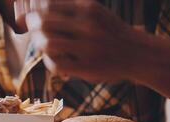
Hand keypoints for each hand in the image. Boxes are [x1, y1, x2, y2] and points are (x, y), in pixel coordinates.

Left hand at [26, 0, 153, 81]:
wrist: (139, 54)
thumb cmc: (110, 33)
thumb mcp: (95, 13)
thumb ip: (71, 9)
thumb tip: (39, 7)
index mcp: (88, 8)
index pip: (47, 5)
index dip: (33, 11)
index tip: (31, 17)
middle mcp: (87, 26)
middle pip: (43, 22)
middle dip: (32, 27)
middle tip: (32, 30)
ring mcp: (87, 48)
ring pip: (46, 43)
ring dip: (38, 44)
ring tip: (41, 45)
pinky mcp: (86, 67)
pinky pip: (55, 64)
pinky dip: (48, 61)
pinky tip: (52, 60)